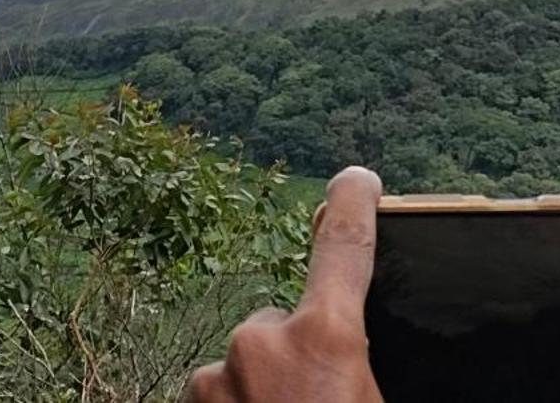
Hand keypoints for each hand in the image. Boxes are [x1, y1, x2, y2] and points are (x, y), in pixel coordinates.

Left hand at [185, 166, 385, 401]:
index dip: (352, 203)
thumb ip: (355, 362)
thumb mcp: (371, 401)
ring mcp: (216, 373)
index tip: (355, 178)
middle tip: (315, 400)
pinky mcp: (188, 398)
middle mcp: (261, 344)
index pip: (345, 246)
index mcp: (325, 341)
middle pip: (285, 324)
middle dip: (298, 356)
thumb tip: (346, 355)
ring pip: (250, 362)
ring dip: (265, 387)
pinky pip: (220, 390)